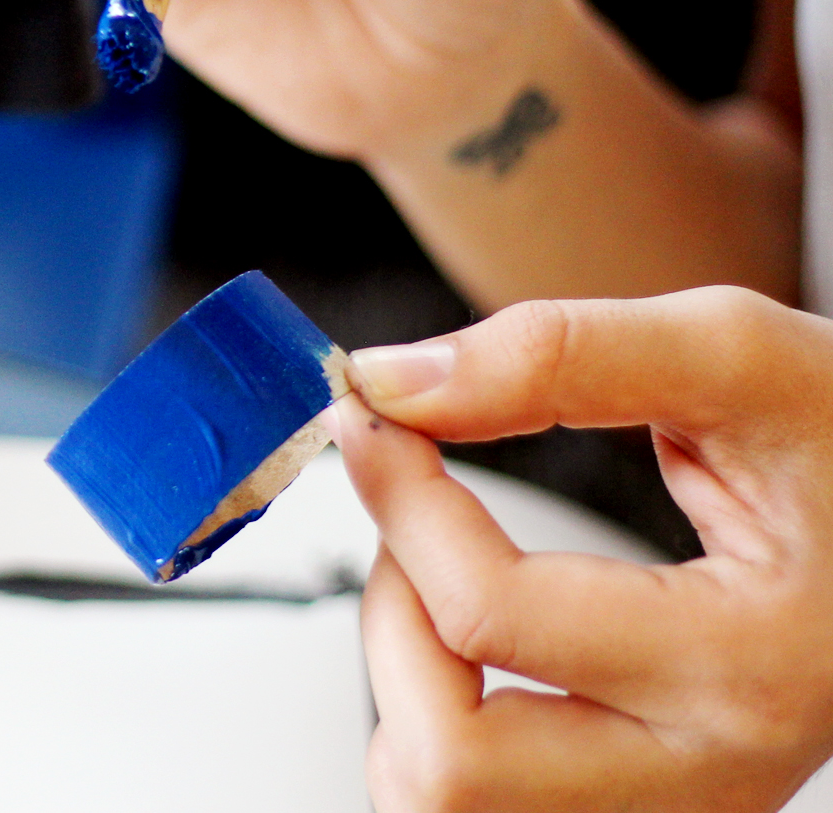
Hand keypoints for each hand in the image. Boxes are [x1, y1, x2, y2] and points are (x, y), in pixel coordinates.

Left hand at [335, 289, 832, 810]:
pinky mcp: (650, 807)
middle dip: (390, 620)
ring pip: (445, 801)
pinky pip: (475, 805)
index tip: (375, 417)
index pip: (489, 615)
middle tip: (420, 521)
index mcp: (746, 665)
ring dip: (402, 681)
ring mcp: (683, 808)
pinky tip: (479, 635)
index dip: (399, 499)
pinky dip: (436, 720)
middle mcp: (714, 772)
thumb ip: (557, 356)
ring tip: (451, 575)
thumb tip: (393, 384)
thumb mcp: (735, 354)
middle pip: (451, 766)